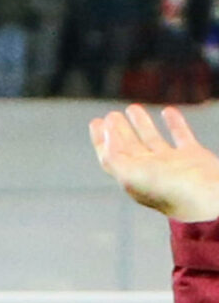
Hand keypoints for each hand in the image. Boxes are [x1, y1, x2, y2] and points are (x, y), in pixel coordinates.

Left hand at [90, 104, 218, 222]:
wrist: (206, 195)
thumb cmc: (167, 189)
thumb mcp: (130, 174)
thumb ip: (114, 156)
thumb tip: (106, 134)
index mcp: (132, 177)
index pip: (111, 156)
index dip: (101, 140)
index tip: (96, 122)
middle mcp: (150, 171)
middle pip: (130, 148)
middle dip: (119, 131)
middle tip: (111, 114)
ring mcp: (172, 164)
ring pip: (153, 140)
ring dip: (142, 124)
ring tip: (132, 107)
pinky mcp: (193, 156)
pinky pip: (181, 136)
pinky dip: (174, 123)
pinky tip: (168, 111)